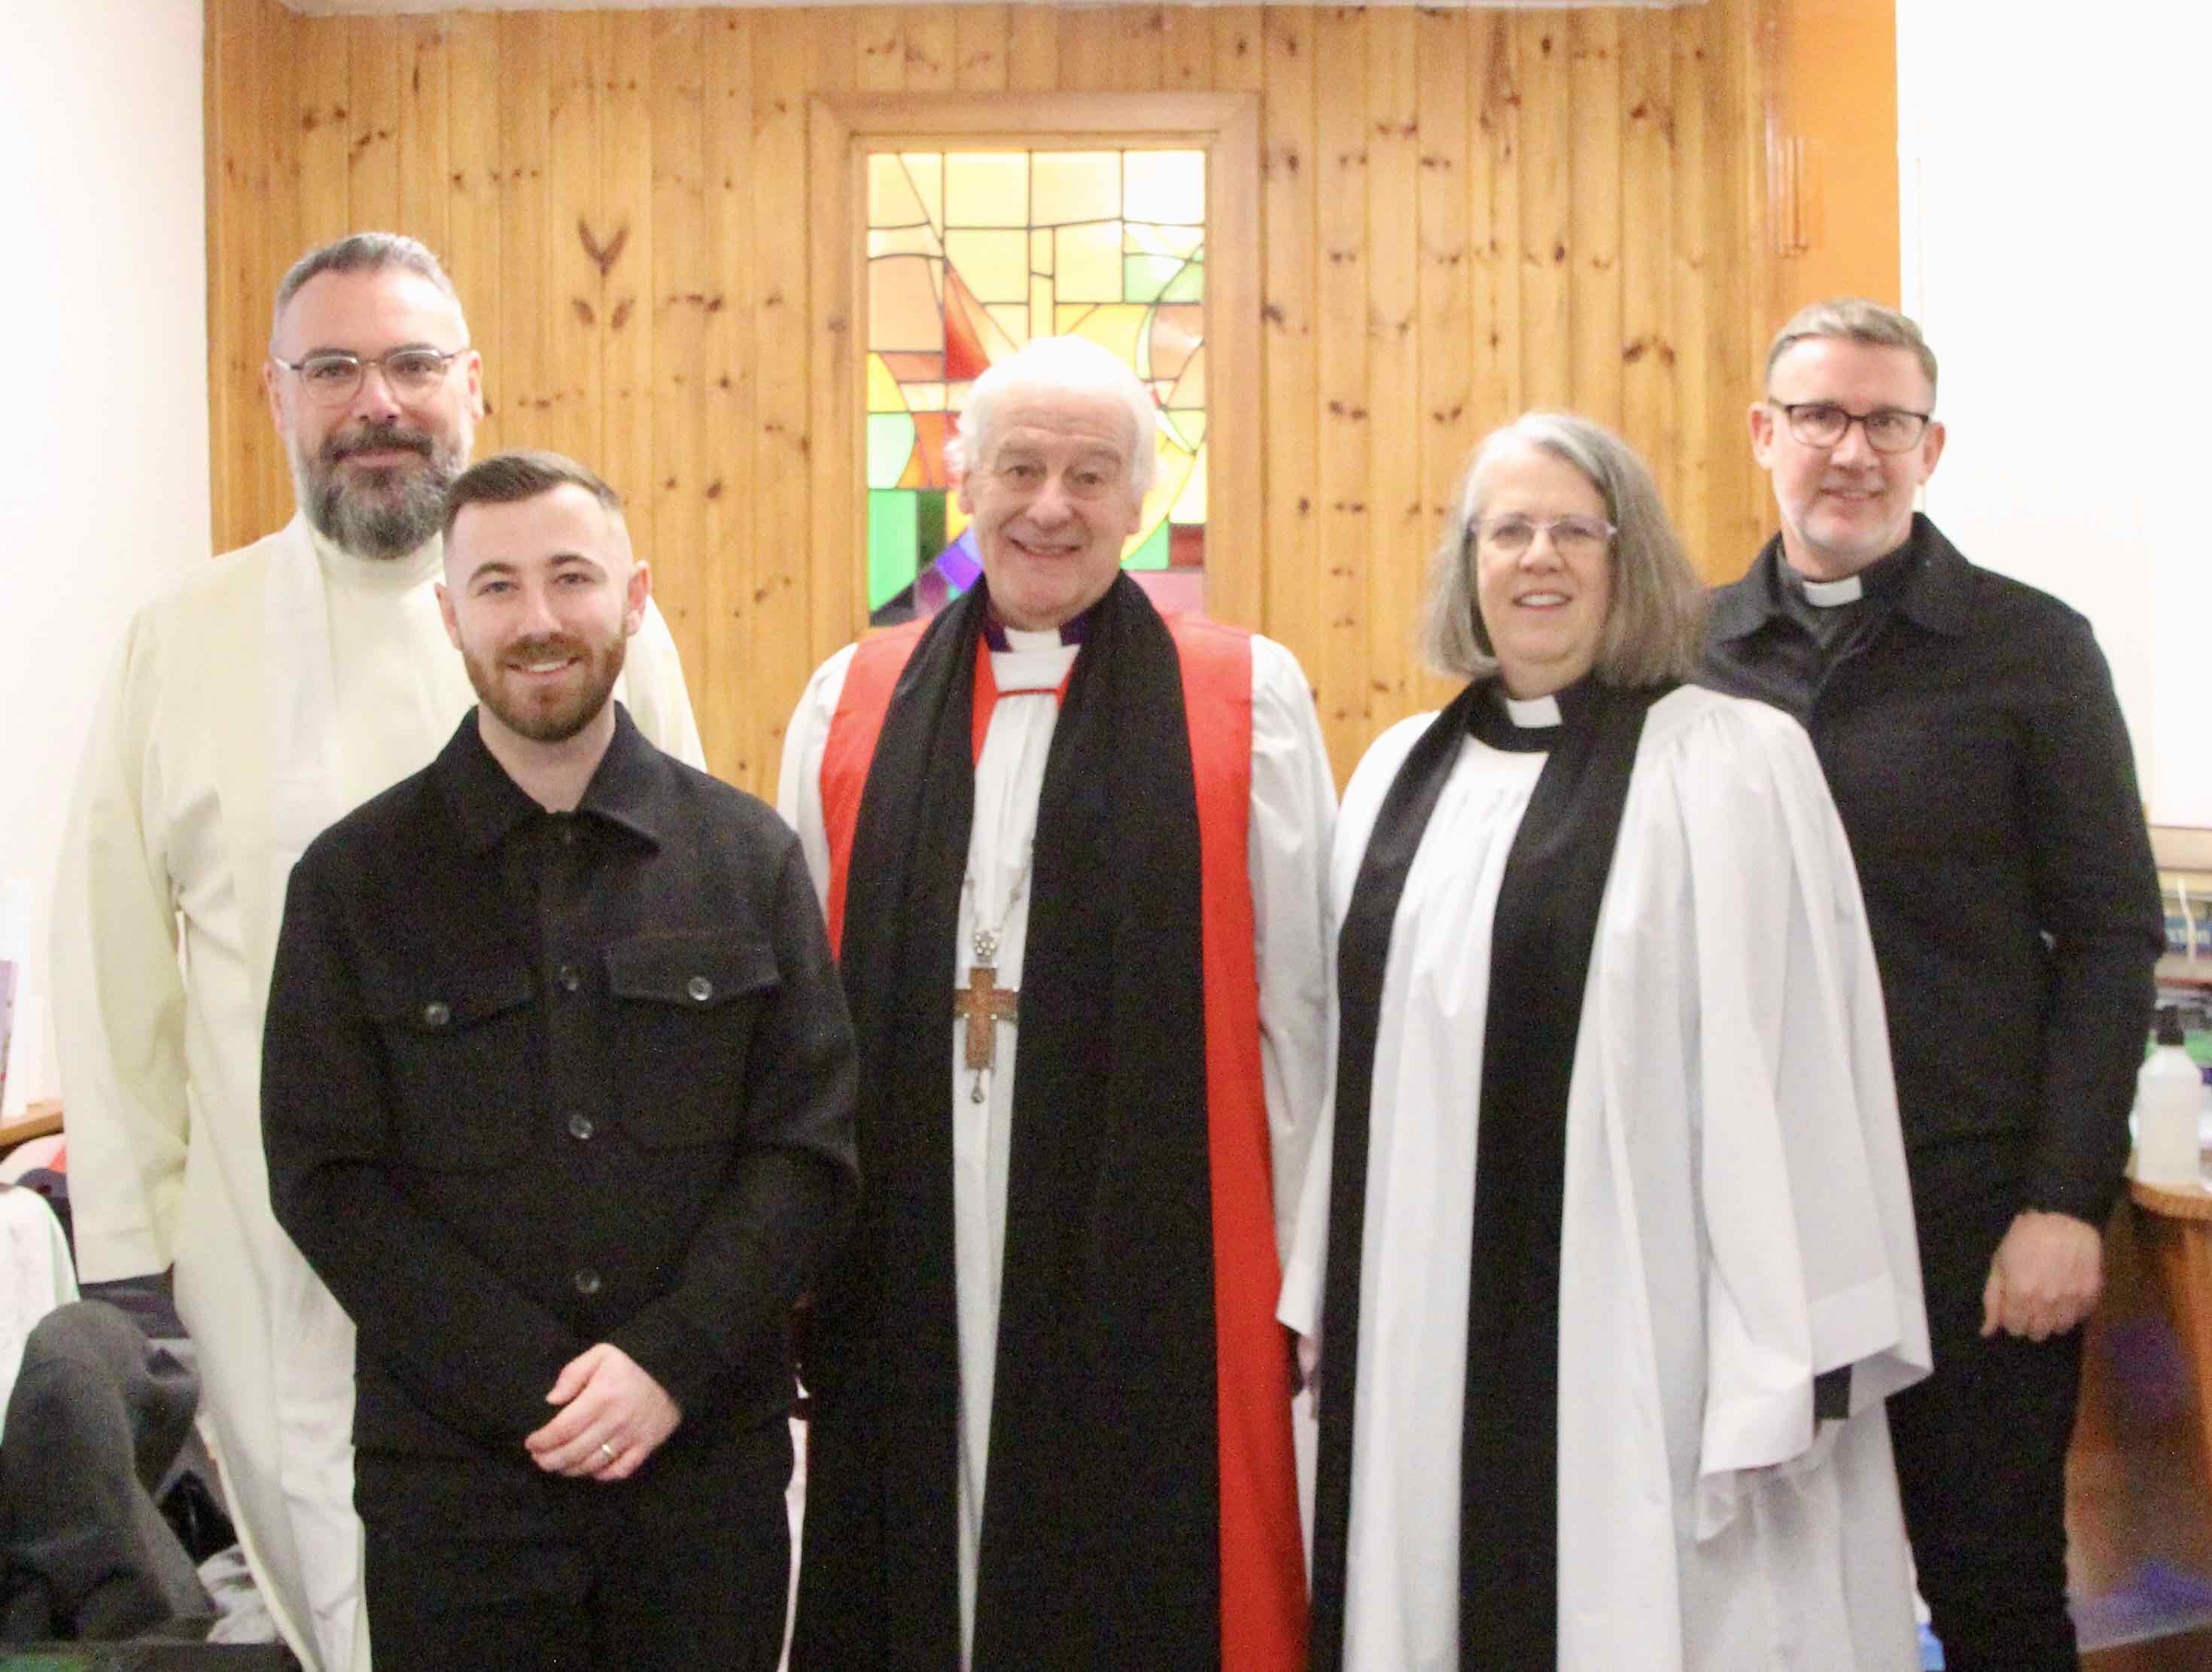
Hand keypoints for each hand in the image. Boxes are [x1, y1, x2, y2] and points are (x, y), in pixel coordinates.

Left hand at [524, 1343, 681, 1480]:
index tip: (531, 1444)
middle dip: (550, 1460)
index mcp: (601, 1397)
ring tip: (558, 1466)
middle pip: (574, 1452)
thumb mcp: (600, 1354)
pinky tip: (590, 1470)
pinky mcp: (646, 1446)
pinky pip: (621, 1470)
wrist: (673, 1368)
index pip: (563, 1429)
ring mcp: (632, 1437)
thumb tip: (551, 1400)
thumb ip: (572, 1374)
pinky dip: (602, 1475)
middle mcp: (615, 1421)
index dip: (543, 1441)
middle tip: (539, 1459)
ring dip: (570, 1469)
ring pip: (593, 1465)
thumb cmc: (631, 1362)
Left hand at [1980, 1210, 2103, 1341]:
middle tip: (2030, 1305)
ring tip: (2049, 1301)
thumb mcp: (1999, 1263)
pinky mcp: (2092, 1294)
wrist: (2063, 1217)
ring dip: (2052, 1320)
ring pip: (2060, 1329)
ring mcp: (2072, 1299)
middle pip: (2038, 1334)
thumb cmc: (2024, 1238)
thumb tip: (1987, 1332)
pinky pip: (2081, 1317)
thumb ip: (1992, 1300)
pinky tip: (2066, 1294)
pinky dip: (2072, 1311)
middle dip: (2030, 1323)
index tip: (2014, 1307)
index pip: (2015, 1329)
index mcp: (2020, 1294)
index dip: (2012, 1319)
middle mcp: (2047, 1302)